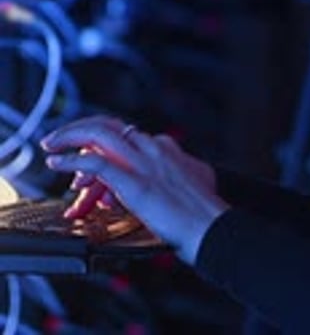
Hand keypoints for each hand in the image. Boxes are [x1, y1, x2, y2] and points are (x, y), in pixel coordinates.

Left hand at [40, 116, 228, 264]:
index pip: (125, 134)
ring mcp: (144, 164)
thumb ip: (179, 168)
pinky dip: (72, 161)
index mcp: (165, 148)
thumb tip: (173, 170)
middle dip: (78, 127)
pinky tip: (57, 163)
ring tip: (51, 144)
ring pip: (99, 135)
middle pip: (108, 125)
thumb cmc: (205, 213)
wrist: (214, 228)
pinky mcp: (136, 184)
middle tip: (58, 136)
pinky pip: (96, 165)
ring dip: (70, 135)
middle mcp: (153, 148)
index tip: (86, 161)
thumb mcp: (196, 178)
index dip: (99, 144)